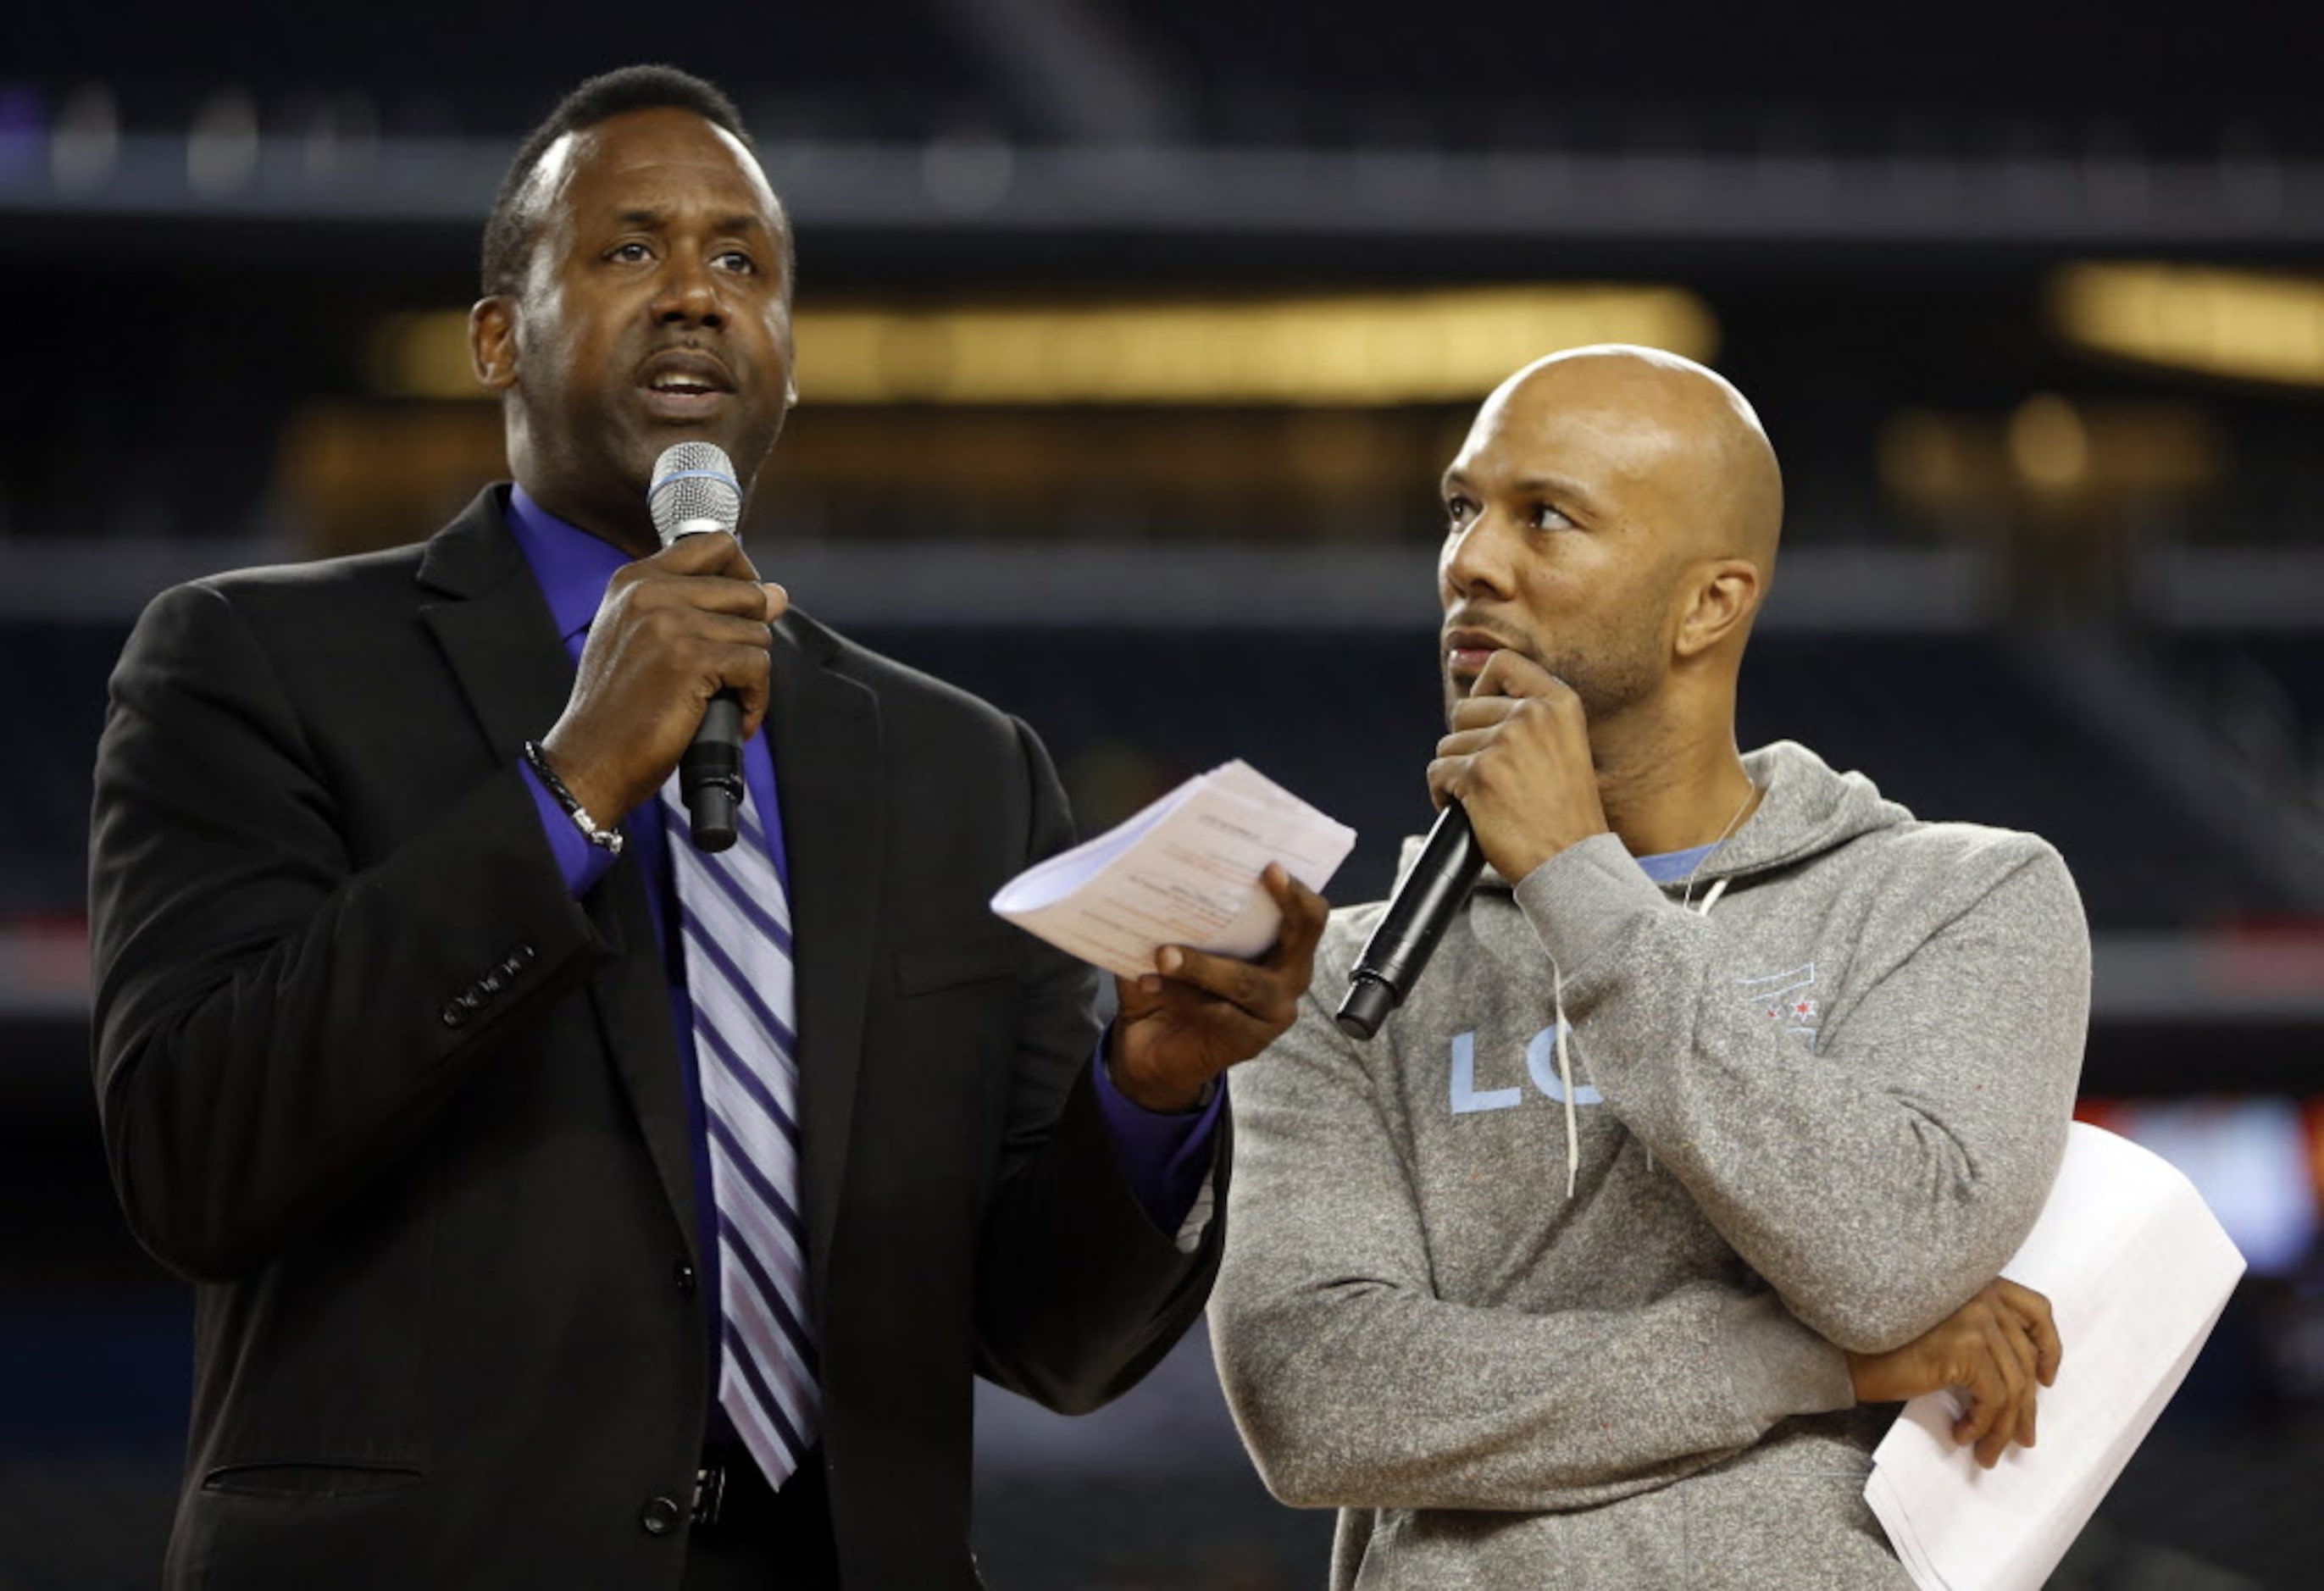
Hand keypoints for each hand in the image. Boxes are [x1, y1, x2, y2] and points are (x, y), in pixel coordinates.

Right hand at [538, 532, 787, 823]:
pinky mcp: (690, 659)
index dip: (745, 575)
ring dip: (752, 674)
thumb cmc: (620, 707)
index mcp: (636, 580)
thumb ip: (699, 608)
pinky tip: (737, 715)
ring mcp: (669, 623)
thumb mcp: (643, 639)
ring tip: (727, 699)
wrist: (591, 757)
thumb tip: (776, 594)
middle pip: (748, 591)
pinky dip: (756, 698)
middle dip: (751, 636)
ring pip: (757, 632)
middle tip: (732, 672)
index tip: (744, 611)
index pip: (716, 545)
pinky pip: (757, 666)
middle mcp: (650, 592)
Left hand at [1106, 865, 1327, 1111]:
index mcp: (1282, 944)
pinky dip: (1180, 995)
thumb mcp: (1179, 939)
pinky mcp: (1251, 1041)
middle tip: (1231, 888)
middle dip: (1277, 907)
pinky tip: (1148, 983)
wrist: (1151, 1044)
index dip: (1296, 891)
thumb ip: (1184, 912)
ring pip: (1246, 982)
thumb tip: (1161, 870)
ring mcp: (1274, 1010)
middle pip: (1300, 938)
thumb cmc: (1173, 981)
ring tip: (1164, 954)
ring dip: (1202, 966)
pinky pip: (1218, 1013)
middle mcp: (1290, 975)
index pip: (1308, 914)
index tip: (1270, 867)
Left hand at [1426, 650, 1609, 882]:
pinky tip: (1467, 810)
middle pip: (1464, 710)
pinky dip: (1443, 794)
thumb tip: (1471, 687)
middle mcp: (1531, 715)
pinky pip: (1438, 773)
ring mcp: (1503, 743)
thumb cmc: (1565, 812)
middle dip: (1467, 743)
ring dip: (1457, 773)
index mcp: (1558, 703)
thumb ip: (1529, 714)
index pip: (1502, 664)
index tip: (1479, 710)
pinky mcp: (1479, 775)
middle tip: (1491, 775)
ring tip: (1485, 798)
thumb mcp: (1565, 744)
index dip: (1481, 685)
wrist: (1571, 861)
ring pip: (1448, 745)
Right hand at [1847, 1278, 2062, 1468]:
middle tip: (2022, 1438)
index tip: (2046, 1379)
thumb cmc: (1884, 1343)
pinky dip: (1983, 1425)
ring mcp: (1976, 1320)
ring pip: (2013, 1386)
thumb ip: (1978, 1332)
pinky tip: (1963, 1435)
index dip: (2050, 1347)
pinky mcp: (1966, 1348)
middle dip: (2026, 1407)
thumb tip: (2023, 1382)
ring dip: (2004, 1427)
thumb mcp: (1941, 1327)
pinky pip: (1993, 1399)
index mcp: (1977, 1282)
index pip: (2037, 1309)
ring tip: (1989, 1452)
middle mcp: (1981, 1294)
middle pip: (2026, 1358)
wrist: (1844, 1351)